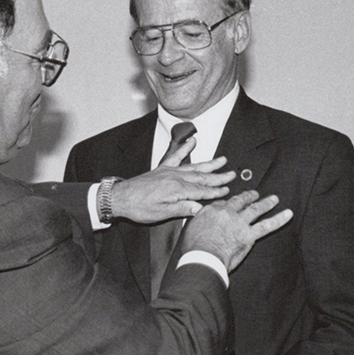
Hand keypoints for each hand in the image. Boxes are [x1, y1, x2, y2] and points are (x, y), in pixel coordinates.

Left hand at [110, 140, 234, 222]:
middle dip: (218, 176)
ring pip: (194, 167)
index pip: (201, 191)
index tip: (227, 190)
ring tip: (222, 159)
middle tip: (232, 174)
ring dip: (209, 164)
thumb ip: (182, 208)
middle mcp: (175, 177)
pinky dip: (185, 148)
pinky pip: (176, 156)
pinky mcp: (162, 168)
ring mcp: (169, 171)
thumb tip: (200, 208)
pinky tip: (192, 141)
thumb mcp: (161, 213)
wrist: (120, 197)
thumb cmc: (139, 207)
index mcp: (176, 189)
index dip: (215, 191)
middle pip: (202, 177)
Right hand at [180, 191, 292, 271]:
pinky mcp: (249, 235)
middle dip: (249, 197)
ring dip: (266, 203)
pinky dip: (279, 219)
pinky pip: (267, 225)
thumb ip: (198, 222)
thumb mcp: (190, 229)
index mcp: (211, 210)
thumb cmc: (194, 248)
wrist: (203, 257)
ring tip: (274, 199)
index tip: (232, 202)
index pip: (223, 202)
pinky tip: (287, 214)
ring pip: (255, 209)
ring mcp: (240, 222)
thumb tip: (201, 224)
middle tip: (255, 194)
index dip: (229, 202)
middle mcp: (227, 212)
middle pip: (240, 201)